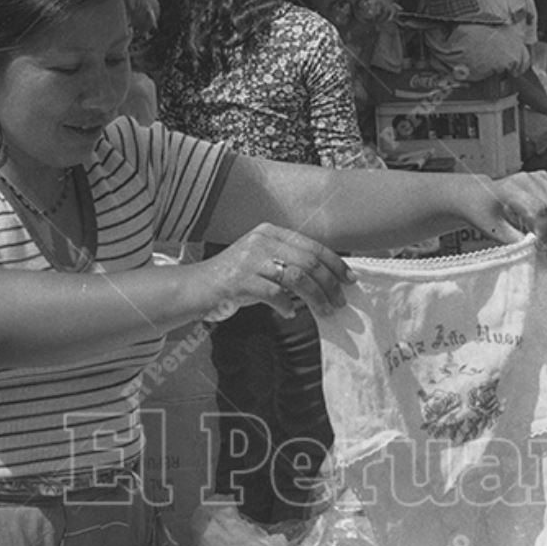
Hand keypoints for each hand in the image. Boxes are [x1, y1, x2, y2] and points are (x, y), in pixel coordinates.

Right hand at [202, 223, 355, 318]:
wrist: (197, 287)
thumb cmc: (236, 278)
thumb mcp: (262, 261)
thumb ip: (289, 263)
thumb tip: (326, 280)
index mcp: (270, 232)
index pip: (312, 246)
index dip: (335, 263)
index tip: (349, 279)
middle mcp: (261, 241)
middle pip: (308, 262)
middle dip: (329, 284)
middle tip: (340, 302)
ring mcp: (249, 260)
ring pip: (296, 278)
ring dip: (315, 298)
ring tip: (325, 311)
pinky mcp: (239, 280)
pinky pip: (274, 294)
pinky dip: (286, 306)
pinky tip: (290, 313)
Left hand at [457, 172, 546, 257]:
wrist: (478, 195)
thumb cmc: (483, 212)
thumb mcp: (494, 231)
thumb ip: (516, 241)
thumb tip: (537, 251)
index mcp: (511, 190)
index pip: (539, 211)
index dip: (546, 234)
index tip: (543, 250)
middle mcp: (527, 180)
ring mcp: (538, 178)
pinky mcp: (546, 180)